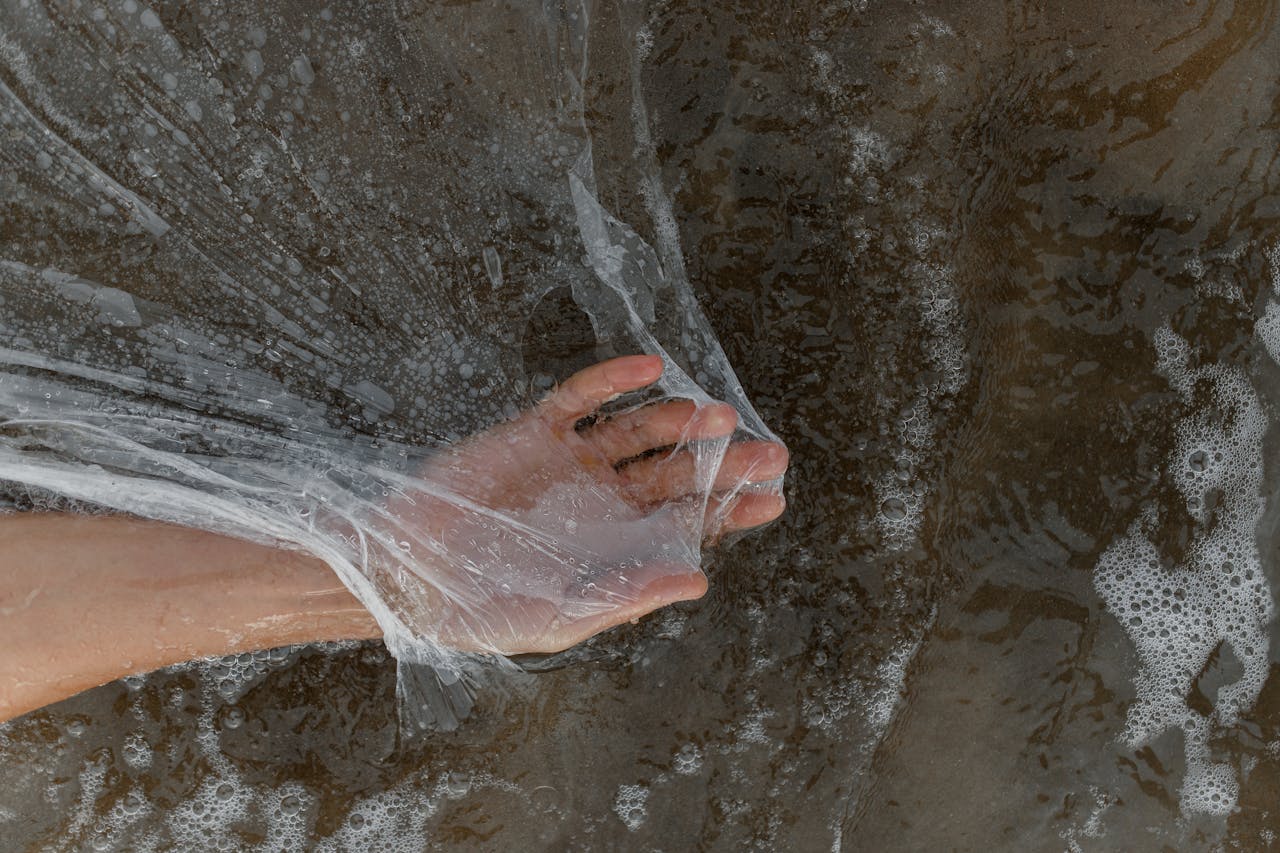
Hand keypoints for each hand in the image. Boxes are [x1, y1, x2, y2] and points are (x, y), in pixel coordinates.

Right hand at [388, 355, 787, 654]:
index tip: (774, 498)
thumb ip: (627, 595)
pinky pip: (579, 398)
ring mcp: (571, 462)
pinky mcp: (533, 432)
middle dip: (722, 462)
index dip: (731, 509)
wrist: (408, 576)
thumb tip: (700, 580)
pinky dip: (612, 380)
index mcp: (619, 545)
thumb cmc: (485, 610)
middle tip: (768, 451)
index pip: (688, 522)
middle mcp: (604, 499)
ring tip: (714, 413)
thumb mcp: (560, 617)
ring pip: (638, 430)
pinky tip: (648, 368)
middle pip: (677, 472)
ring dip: (677, 418)